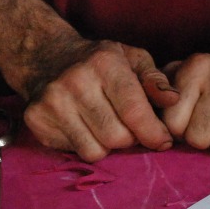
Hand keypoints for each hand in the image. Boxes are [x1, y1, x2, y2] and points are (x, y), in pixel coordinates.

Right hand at [22, 41, 180, 162]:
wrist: (46, 56)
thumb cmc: (99, 63)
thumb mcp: (132, 60)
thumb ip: (155, 80)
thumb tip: (173, 100)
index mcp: (104, 63)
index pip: (134, 112)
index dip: (153, 133)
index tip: (162, 141)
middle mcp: (75, 81)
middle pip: (117, 138)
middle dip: (129, 139)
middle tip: (128, 129)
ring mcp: (52, 102)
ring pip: (95, 151)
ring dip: (107, 146)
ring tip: (106, 128)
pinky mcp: (36, 119)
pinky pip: (74, 151)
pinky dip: (85, 145)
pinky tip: (84, 128)